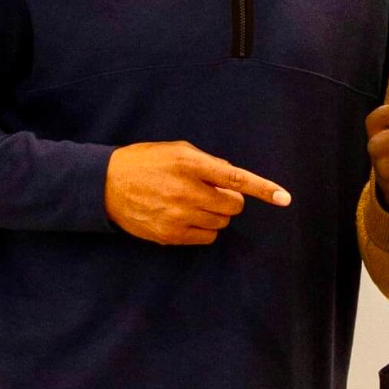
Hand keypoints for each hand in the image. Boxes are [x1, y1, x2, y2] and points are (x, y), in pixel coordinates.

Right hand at [105, 141, 289, 244]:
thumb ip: (208, 163)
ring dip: (215, 214)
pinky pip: (207, 238)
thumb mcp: (176, 150)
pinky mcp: (170, 235)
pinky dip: (204, 229)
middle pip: (233, 206)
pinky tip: (186, 218)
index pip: (235, 178)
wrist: (104, 185)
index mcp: (189, 163)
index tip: (284, 198)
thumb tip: (233, 179)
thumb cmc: (144, 163)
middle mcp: (186, 190)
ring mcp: (178, 215)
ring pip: (221, 223)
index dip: (262, 188)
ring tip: (191, 203)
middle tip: (211, 193)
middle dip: (229, 200)